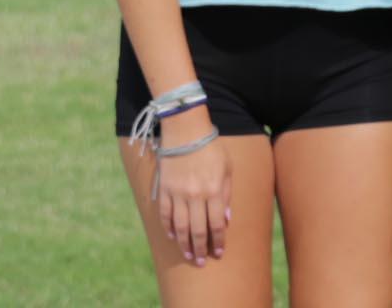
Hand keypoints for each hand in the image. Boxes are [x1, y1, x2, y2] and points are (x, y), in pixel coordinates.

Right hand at [155, 119, 230, 266]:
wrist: (185, 131)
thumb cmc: (211, 148)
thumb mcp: (227, 168)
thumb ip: (227, 195)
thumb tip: (225, 220)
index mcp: (214, 190)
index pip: (216, 224)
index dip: (218, 241)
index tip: (219, 253)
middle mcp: (195, 195)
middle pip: (197, 230)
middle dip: (201, 248)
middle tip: (202, 261)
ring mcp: (177, 193)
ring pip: (180, 227)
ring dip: (184, 244)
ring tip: (189, 255)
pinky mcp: (164, 189)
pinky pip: (165, 215)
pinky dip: (168, 229)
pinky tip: (174, 238)